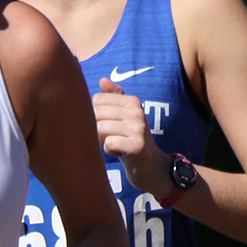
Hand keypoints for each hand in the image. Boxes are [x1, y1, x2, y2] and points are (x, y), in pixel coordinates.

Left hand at [95, 79, 170, 196]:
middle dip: (97, 129)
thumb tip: (102, 80)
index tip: (110, 126)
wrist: (150, 166)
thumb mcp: (124, 117)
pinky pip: (109, 143)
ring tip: (116, 145)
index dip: (96, 116)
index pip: (96, 100)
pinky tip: (120, 153)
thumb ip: (114, 98)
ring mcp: (139, 128)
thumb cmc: (131, 140)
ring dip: (102, 141)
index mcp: (132, 101)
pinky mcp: (137, 145)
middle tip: (112, 138)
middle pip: (96, 113)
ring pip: (100, 128)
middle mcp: (137, 111)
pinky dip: (110, 150)